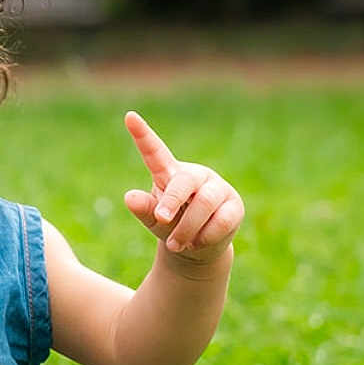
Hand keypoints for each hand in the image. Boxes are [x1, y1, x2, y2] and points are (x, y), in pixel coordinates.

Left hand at [122, 110, 243, 262]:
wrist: (197, 247)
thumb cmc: (170, 226)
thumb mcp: (153, 220)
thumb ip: (144, 209)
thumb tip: (130, 198)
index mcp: (169, 174)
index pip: (155, 152)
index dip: (142, 135)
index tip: (129, 117)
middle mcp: (195, 176)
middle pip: (184, 182)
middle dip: (172, 201)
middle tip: (160, 218)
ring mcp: (217, 188)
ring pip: (205, 203)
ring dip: (187, 228)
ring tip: (175, 244)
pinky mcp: (234, 205)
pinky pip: (222, 220)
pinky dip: (205, 236)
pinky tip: (197, 243)